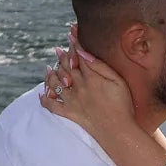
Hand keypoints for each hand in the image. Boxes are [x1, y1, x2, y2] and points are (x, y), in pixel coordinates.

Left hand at [39, 27, 135, 146]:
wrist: (118, 131)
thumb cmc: (123, 105)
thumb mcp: (117, 81)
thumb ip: (100, 66)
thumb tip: (83, 52)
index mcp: (91, 77)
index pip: (79, 55)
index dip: (74, 43)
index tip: (71, 33)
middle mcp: (78, 87)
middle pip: (65, 67)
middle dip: (62, 56)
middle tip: (58, 50)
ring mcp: (71, 100)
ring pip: (55, 83)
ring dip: (50, 74)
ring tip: (48, 68)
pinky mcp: (69, 113)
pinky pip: (52, 105)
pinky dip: (45, 99)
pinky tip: (42, 94)